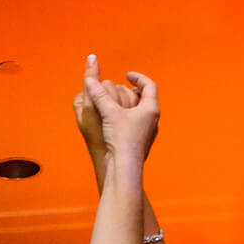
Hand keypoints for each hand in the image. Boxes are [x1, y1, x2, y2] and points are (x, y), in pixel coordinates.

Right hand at [78, 55, 158, 179]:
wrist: (125, 168)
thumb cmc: (120, 139)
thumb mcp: (108, 112)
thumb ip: (98, 93)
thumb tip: (89, 74)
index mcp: (150, 109)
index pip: (149, 86)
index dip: (138, 77)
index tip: (127, 75)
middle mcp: (153, 121)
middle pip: (148, 99)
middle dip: (136, 91)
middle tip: (126, 87)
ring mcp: (149, 134)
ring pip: (144, 113)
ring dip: (133, 105)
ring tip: (121, 104)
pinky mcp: (142, 144)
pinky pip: (139, 126)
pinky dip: (130, 119)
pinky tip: (118, 124)